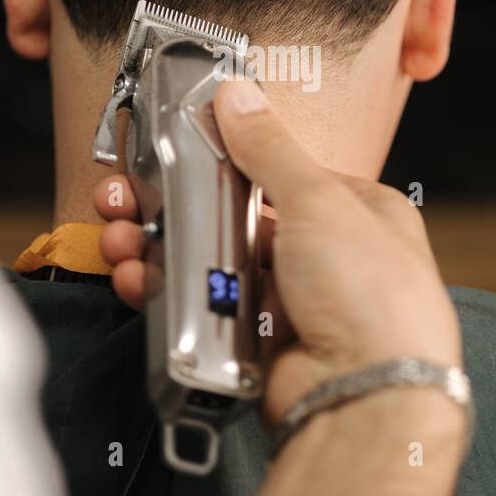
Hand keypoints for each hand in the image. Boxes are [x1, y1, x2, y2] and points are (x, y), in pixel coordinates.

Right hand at [95, 81, 466, 495]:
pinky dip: (167, 293)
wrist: (365, 398)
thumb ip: (270, 148)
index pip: (281, 170)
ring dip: (159, 247)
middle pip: (235, 216)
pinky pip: (205, 308)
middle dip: (176, 205)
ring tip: (123, 237)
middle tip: (128, 196)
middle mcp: (326, 255)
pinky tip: (138, 278)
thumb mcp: (319, 199)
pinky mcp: (261, 342)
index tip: (178, 148)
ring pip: (212, 263)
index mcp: (356, 211)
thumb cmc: (373, 298)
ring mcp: (292, 301)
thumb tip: (239, 96)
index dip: (226, 157)